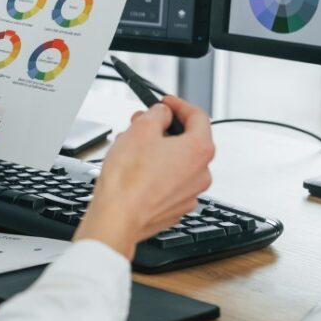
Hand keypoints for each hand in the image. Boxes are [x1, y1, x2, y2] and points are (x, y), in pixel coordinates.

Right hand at [74, 97, 214, 260]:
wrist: (118, 217)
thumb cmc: (129, 178)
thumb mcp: (141, 129)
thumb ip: (157, 114)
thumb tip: (163, 114)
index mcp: (199, 150)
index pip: (198, 116)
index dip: (179, 104)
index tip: (165, 102)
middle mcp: (202, 173)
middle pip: (187, 140)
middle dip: (163, 129)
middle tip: (142, 123)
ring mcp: (190, 193)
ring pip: (177, 162)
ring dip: (158, 151)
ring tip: (132, 148)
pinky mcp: (176, 207)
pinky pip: (170, 182)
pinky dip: (157, 172)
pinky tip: (136, 171)